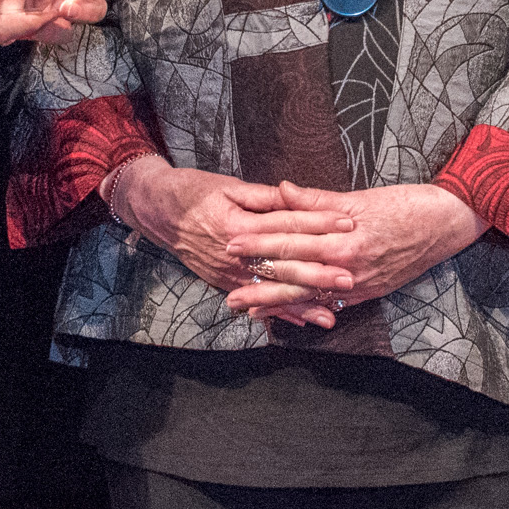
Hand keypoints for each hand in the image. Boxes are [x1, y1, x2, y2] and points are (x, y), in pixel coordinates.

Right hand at [108, 158, 362, 326]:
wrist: (158, 211)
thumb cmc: (195, 192)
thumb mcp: (229, 186)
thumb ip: (263, 196)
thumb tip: (294, 196)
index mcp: (240, 224)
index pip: (287, 224)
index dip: (319, 223)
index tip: (348, 223)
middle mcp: (235, 255)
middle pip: (283, 264)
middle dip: (318, 272)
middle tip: (349, 278)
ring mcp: (229, 274)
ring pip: (272, 290)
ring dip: (303, 303)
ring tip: (332, 314)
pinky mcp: (226, 283)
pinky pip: (257, 302)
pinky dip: (280, 313)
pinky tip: (302, 323)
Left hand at [228, 181, 482, 323]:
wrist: (446, 223)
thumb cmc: (405, 204)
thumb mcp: (359, 197)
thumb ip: (316, 199)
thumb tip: (280, 189)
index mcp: (342, 236)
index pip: (291, 239)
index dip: (259, 242)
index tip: (231, 243)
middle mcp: (347, 265)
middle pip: (293, 272)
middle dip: (257, 278)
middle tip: (226, 287)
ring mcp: (358, 284)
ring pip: (307, 295)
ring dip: (274, 302)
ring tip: (245, 308)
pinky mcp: (368, 293)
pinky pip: (331, 306)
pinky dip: (306, 311)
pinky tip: (286, 316)